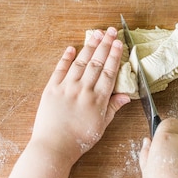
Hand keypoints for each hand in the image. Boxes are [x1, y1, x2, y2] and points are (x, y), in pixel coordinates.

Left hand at [30, 27, 129, 162]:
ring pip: (80, 62)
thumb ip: (113, 108)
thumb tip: (126, 96)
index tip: (119, 43)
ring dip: (89, 46)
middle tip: (111, 31)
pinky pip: (60, 69)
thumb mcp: (101, 126)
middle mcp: (83, 90)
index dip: (114, 56)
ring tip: (96, 34)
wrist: (54, 146)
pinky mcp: (51, 89)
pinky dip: (66, 58)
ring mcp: (66, 88)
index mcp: (98, 100)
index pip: (109, 72)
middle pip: (96, 62)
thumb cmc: (79, 140)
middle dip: (105, 45)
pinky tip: (72, 48)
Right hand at [138, 118, 177, 177]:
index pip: (169, 122)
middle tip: (161, 167)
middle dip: (169, 150)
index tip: (160, 140)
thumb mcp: (145, 169)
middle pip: (175, 140)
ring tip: (172, 177)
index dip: (165, 129)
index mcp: (165, 139)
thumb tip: (147, 141)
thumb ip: (146, 152)